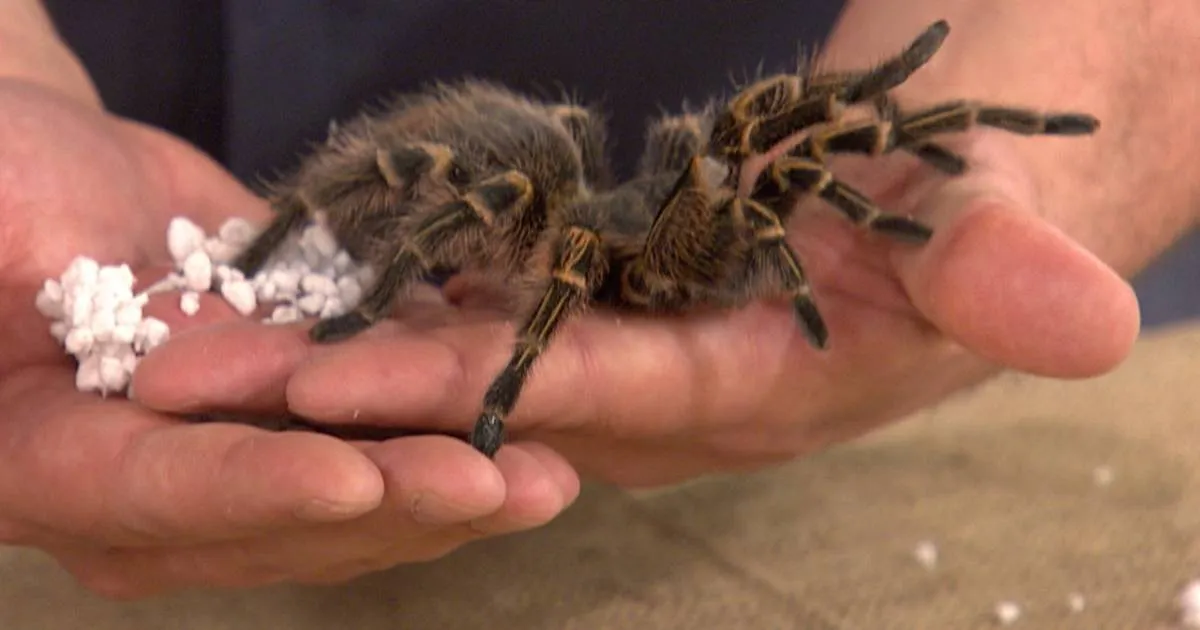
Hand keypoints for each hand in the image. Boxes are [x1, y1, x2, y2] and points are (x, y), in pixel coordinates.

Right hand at [0, 80, 578, 597]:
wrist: (63, 178)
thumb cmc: (4, 183)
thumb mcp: (3, 221)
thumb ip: (54, 290)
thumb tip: (163, 355)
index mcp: (48, 463)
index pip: (158, 491)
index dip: (254, 487)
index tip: (349, 477)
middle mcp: (151, 486)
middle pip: (280, 514)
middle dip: (392, 500)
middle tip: (488, 486)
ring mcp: (237, 456)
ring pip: (351, 489)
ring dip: (448, 484)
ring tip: (543, 478)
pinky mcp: (299, 414)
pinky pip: (377, 429)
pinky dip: (449, 423)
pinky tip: (527, 414)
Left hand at [129, 113, 1137, 489]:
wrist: (961, 144)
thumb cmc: (985, 163)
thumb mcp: (1001, 207)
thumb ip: (1010, 271)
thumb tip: (1093, 327)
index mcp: (775, 387)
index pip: (618, 394)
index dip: (492, 388)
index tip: (350, 390)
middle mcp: (689, 392)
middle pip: (512, 396)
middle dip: (360, 402)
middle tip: (195, 394)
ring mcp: (644, 347)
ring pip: (485, 359)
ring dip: (353, 357)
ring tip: (201, 359)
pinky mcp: (618, 298)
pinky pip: (497, 303)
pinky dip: (406, 297)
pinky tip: (308, 291)